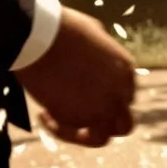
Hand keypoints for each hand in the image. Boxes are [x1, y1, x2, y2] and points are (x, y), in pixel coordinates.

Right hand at [24, 6, 136, 145]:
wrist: (41, 38)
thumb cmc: (63, 29)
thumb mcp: (94, 35)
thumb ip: (101, 54)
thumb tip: (93, 57)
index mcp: (125, 71)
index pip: (125, 96)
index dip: (106, 99)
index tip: (84, 94)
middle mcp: (119, 94)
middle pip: (123, 123)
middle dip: (103, 123)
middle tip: (81, 119)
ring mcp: (100, 109)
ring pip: (102, 138)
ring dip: (82, 136)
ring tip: (60, 125)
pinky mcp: (77, 119)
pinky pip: (70, 133)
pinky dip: (56, 128)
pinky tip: (42, 114)